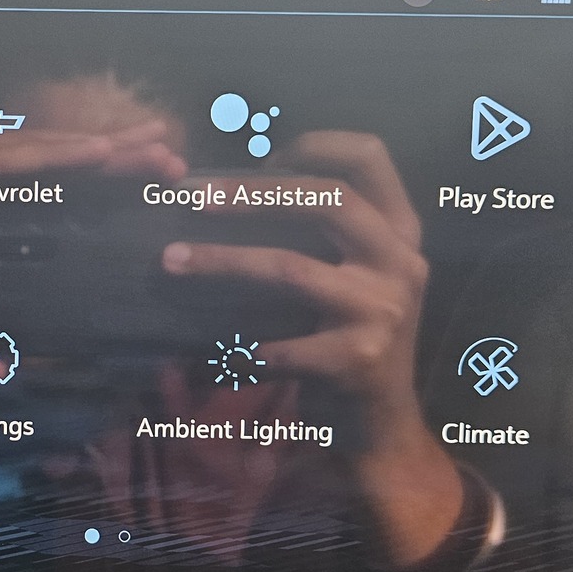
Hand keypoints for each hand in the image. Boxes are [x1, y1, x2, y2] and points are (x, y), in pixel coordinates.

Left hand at [159, 130, 463, 565]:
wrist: (382, 427)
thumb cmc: (349, 339)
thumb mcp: (355, 275)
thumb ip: (322, 232)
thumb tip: (233, 185)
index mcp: (401, 231)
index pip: (370, 156)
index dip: (314, 143)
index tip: (261, 157)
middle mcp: (401, 262)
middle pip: (328, 199)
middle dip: (252, 192)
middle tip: (192, 196)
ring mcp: (384, 311)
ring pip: (290, 268)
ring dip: (221, 260)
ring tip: (171, 258)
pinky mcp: (358, 360)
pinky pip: (277, 344)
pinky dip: (233, 346)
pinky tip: (198, 350)